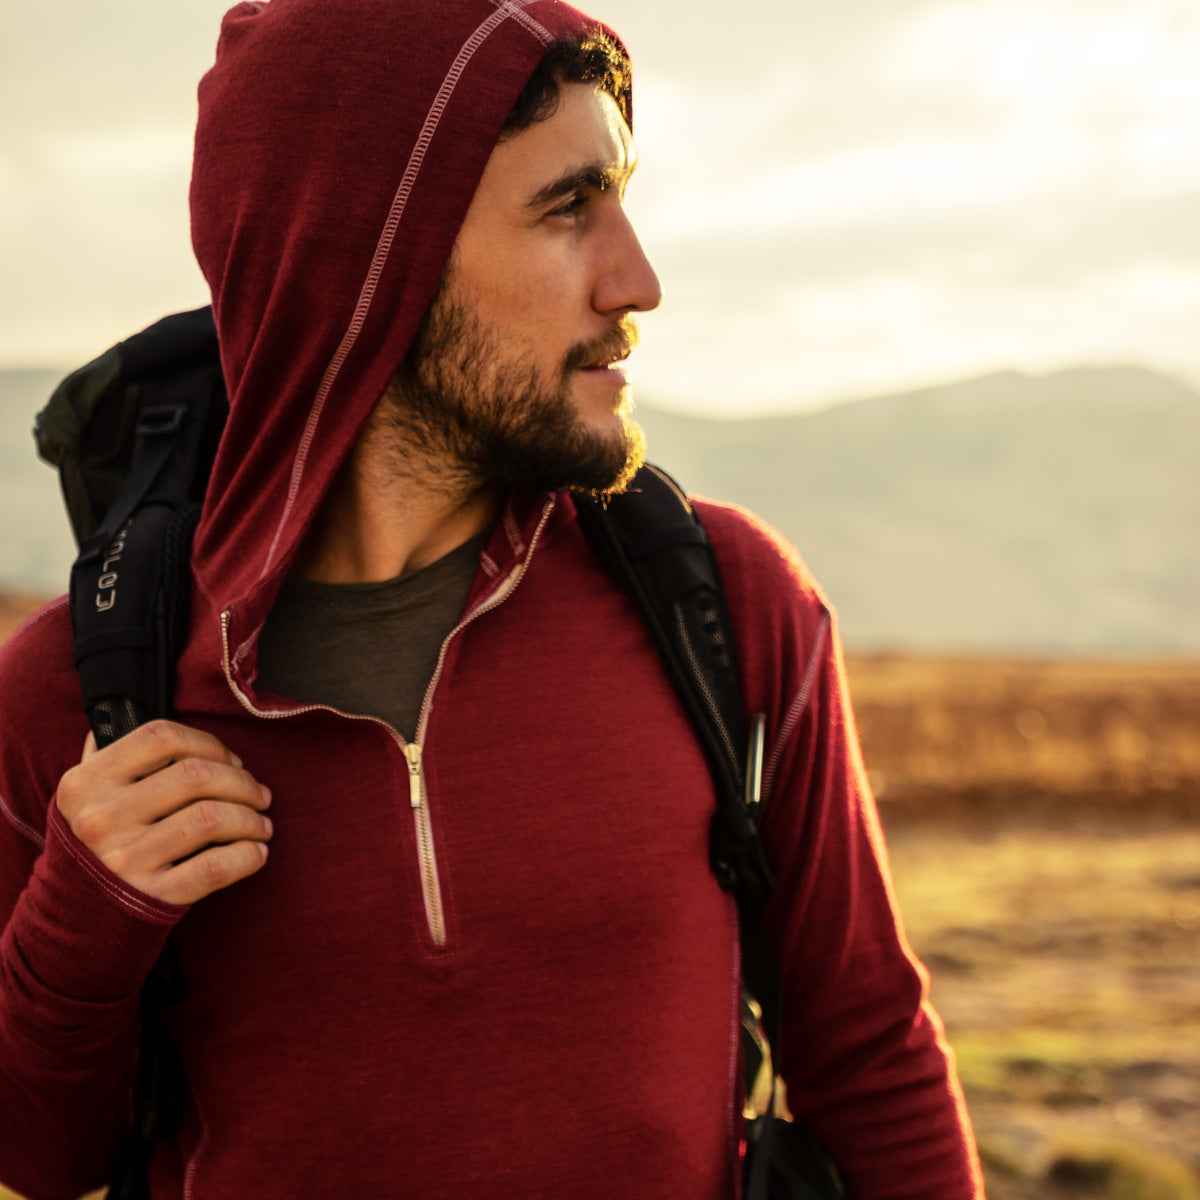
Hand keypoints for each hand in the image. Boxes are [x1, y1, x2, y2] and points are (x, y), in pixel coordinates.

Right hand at [56, 719, 273, 905]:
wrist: (76, 919)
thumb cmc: (96, 845)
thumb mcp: (85, 796)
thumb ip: (110, 754)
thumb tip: (134, 706)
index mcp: (87, 782)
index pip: (161, 736)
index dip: (209, 743)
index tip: (231, 760)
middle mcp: (101, 818)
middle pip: (197, 775)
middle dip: (243, 781)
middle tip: (260, 794)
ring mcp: (125, 859)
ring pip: (213, 818)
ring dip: (251, 818)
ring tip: (261, 824)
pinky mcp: (152, 896)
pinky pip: (217, 866)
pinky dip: (248, 855)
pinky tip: (256, 852)